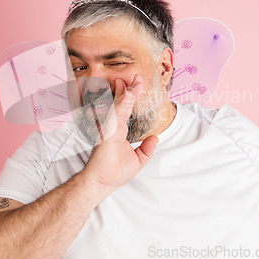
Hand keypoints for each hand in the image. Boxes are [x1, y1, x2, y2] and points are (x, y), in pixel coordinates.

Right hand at [81, 74, 158, 192]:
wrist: (103, 182)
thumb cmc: (114, 173)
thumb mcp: (138, 160)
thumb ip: (146, 149)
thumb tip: (155, 138)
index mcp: (119, 130)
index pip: (126, 109)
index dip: (131, 96)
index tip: (137, 85)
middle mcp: (114, 126)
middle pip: (122, 103)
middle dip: (130, 88)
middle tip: (137, 76)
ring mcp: (110, 128)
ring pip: (120, 105)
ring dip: (128, 92)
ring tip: (136, 80)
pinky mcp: (107, 132)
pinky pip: (116, 115)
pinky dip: (123, 103)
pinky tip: (130, 94)